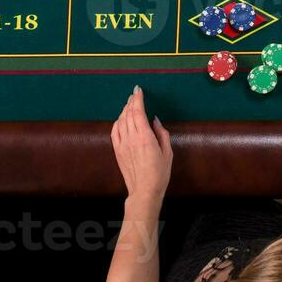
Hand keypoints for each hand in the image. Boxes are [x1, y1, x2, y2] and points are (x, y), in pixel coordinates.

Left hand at [110, 86, 172, 204]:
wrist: (144, 191)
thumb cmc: (159, 174)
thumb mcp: (167, 152)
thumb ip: (161, 133)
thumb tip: (155, 120)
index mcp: (145, 137)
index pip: (138, 112)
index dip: (137, 99)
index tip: (138, 90)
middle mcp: (132, 138)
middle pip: (128, 113)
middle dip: (131, 101)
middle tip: (135, 94)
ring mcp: (123, 144)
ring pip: (120, 121)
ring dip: (125, 110)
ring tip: (129, 104)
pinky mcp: (117, 151)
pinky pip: (114, 131)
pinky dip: (117, 122)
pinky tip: (121, 119)